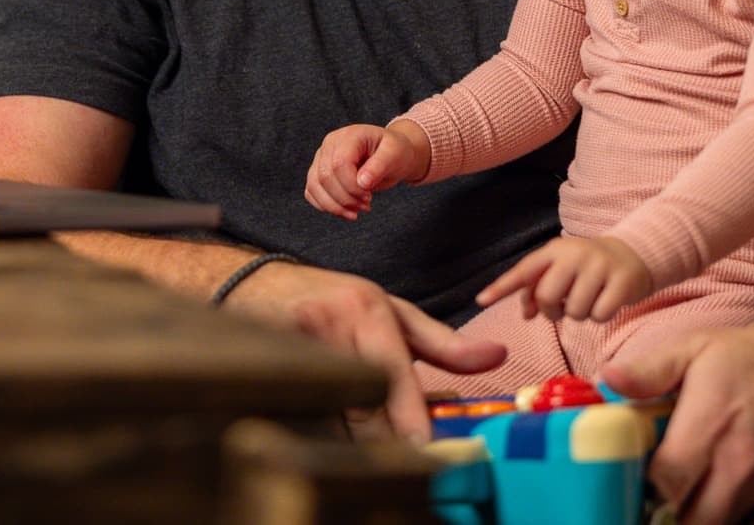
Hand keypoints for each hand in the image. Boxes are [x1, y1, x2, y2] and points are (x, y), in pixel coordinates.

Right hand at [224, 257, 505, 441]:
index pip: (391, 375)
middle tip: (404, 468)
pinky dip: (312, 439)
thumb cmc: (333, 302)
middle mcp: (330, 324)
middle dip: (382, 443)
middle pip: (361, 407)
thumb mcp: (391, 312)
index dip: (408, 419)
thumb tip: (498, 356)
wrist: (255, 285)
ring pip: (328, 420)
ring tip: (363, 463)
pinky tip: (321, 444)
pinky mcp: (261, 365)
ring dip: (348, 446)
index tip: (425, 451)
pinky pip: (293, 420)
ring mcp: (291, 344)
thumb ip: (444, 343)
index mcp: (367, 309)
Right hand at [305, 120, 429, 219]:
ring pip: (314, 186)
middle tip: (366, 205)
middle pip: (325, 177)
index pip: (339, 164)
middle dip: (345, 198)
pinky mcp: (318, 172)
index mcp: (349, 136)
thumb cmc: (393, 152)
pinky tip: (345, 210)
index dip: (352, 186)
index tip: (369, 196)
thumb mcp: (394, 155)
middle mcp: (330, 144)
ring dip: (335, 206)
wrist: (390, 155)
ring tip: (356, 211)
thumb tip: (362, 182)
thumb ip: (379, 166)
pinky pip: (311, 192)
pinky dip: (325, 206)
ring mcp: (321, 157)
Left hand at [475, 235, 652, 321]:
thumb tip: (526, 313)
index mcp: (555, 251)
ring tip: (589, 299)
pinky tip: (606, 302)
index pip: (524, 270)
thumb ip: (540, 288)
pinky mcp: (621, 282)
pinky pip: (599, 316)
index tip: (480, 300)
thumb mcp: (562, 270)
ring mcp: (599, 266)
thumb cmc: (587, 268)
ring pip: (575, 311)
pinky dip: (601, 316)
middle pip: (548, 296)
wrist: (632, 255)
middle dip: (553, 311)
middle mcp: (575, 254)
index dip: (502, 286)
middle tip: (564, 307)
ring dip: (580, 314)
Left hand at [601, 307, 753, 524]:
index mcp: (710, 423)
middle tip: (645, 489)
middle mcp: (737, 461)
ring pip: (714, 522)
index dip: (642, 485)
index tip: (628, 471)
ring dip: (689, 513)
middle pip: (691, 517)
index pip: (668, 480)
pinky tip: (701, 487)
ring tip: (672, 488)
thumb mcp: (692, 347)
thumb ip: (648, 370)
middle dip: (663, 511)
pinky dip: (715, 510)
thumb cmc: (746, 353)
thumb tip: (606, 380)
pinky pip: (738, 515)